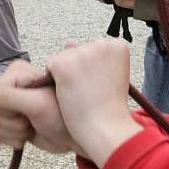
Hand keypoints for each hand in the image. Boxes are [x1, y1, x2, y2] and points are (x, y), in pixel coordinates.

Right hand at [0, 59, 83, 155]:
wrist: (78, 137)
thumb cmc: (65, 117)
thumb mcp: (35, 105)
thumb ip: (4, 97)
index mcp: (18, 74)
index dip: (8, 109)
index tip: (26, 112)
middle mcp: (12, 87)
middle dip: (11, 123)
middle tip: (31, 121)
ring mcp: (12, 105)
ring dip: (13, 132)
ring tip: (31, 128)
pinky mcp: (13, 120)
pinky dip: (11, 138)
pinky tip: (27, 135)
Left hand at [44, 39, 141, 167]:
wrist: (106, 127)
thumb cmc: (110, 107)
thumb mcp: (111, 75)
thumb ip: (94, 57)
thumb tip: (69, 42)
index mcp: (117, 45)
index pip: (95, 50)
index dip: (94, 70)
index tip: (104, 85)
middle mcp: (101, 43)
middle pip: (78, 52)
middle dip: (79, 71)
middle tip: (92, 92)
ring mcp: (82, 52)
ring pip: (63, 59)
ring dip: (66, 77)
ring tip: (82, 95)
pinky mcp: (63, 63)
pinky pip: (50, 67)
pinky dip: (55, 82)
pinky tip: (70, 94)